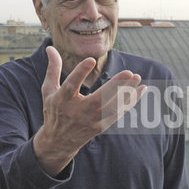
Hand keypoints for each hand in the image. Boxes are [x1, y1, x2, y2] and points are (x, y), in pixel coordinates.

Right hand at [33, 46, 145, 175]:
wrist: (59, 141)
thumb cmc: (54, 110)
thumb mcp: (48, 90)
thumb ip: (53, 69)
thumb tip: (50, 47)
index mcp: (62, 100)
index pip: (71, 86)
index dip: (80, 72)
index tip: (91, 60)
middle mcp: (77, 111)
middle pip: (98, 99)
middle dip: (114, 86)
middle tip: (129, 72)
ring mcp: (91, 120)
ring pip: (112, 108)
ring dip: (127, 93)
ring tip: (137, 78)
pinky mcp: (101, 126)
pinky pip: (118, 113)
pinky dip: (130, 102)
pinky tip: (140, 90)